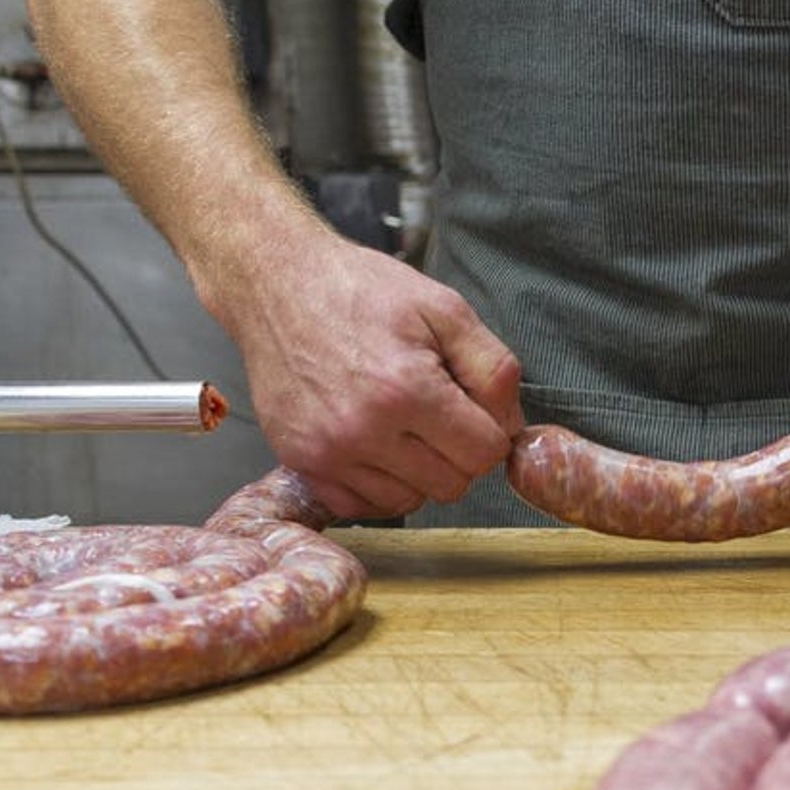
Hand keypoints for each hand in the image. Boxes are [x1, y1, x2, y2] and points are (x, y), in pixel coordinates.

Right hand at [200, 227, 523, 519]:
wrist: (277, 284)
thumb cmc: (361, 291)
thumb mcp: (446, 310)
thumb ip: (494, 370)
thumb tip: (512, 426)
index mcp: (407, 390)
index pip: (484, 453)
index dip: (491, 431)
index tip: (473, 408)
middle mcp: (363, 430)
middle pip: (451, 484)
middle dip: (459, 453)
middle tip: (440, 414)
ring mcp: (326, 451)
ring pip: (409, 500)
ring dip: (419, 473)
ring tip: (405, 426)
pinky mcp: (299, 460)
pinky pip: (360, 506)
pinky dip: (378, 485)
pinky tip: (378, 446)